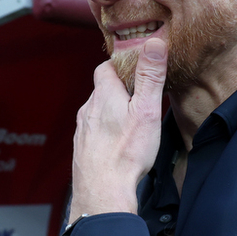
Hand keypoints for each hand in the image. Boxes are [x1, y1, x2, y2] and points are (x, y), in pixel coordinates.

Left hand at [69, 38, 166, 221]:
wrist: (103, 192)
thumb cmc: (126, 153)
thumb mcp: (146, 109)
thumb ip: (150, 76)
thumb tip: (154, 43)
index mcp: (104, 95)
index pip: (106, 67)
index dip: (121, 65)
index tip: (135, 67)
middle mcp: (88, 110)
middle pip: (102, 90)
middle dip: (119, 90)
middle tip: (139, 97)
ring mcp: (82, 131)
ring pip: (97, 112)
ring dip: (111, 112)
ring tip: (130, 122)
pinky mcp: (82, 149)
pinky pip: (93, 133)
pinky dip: (104, 133)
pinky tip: (117, 144)